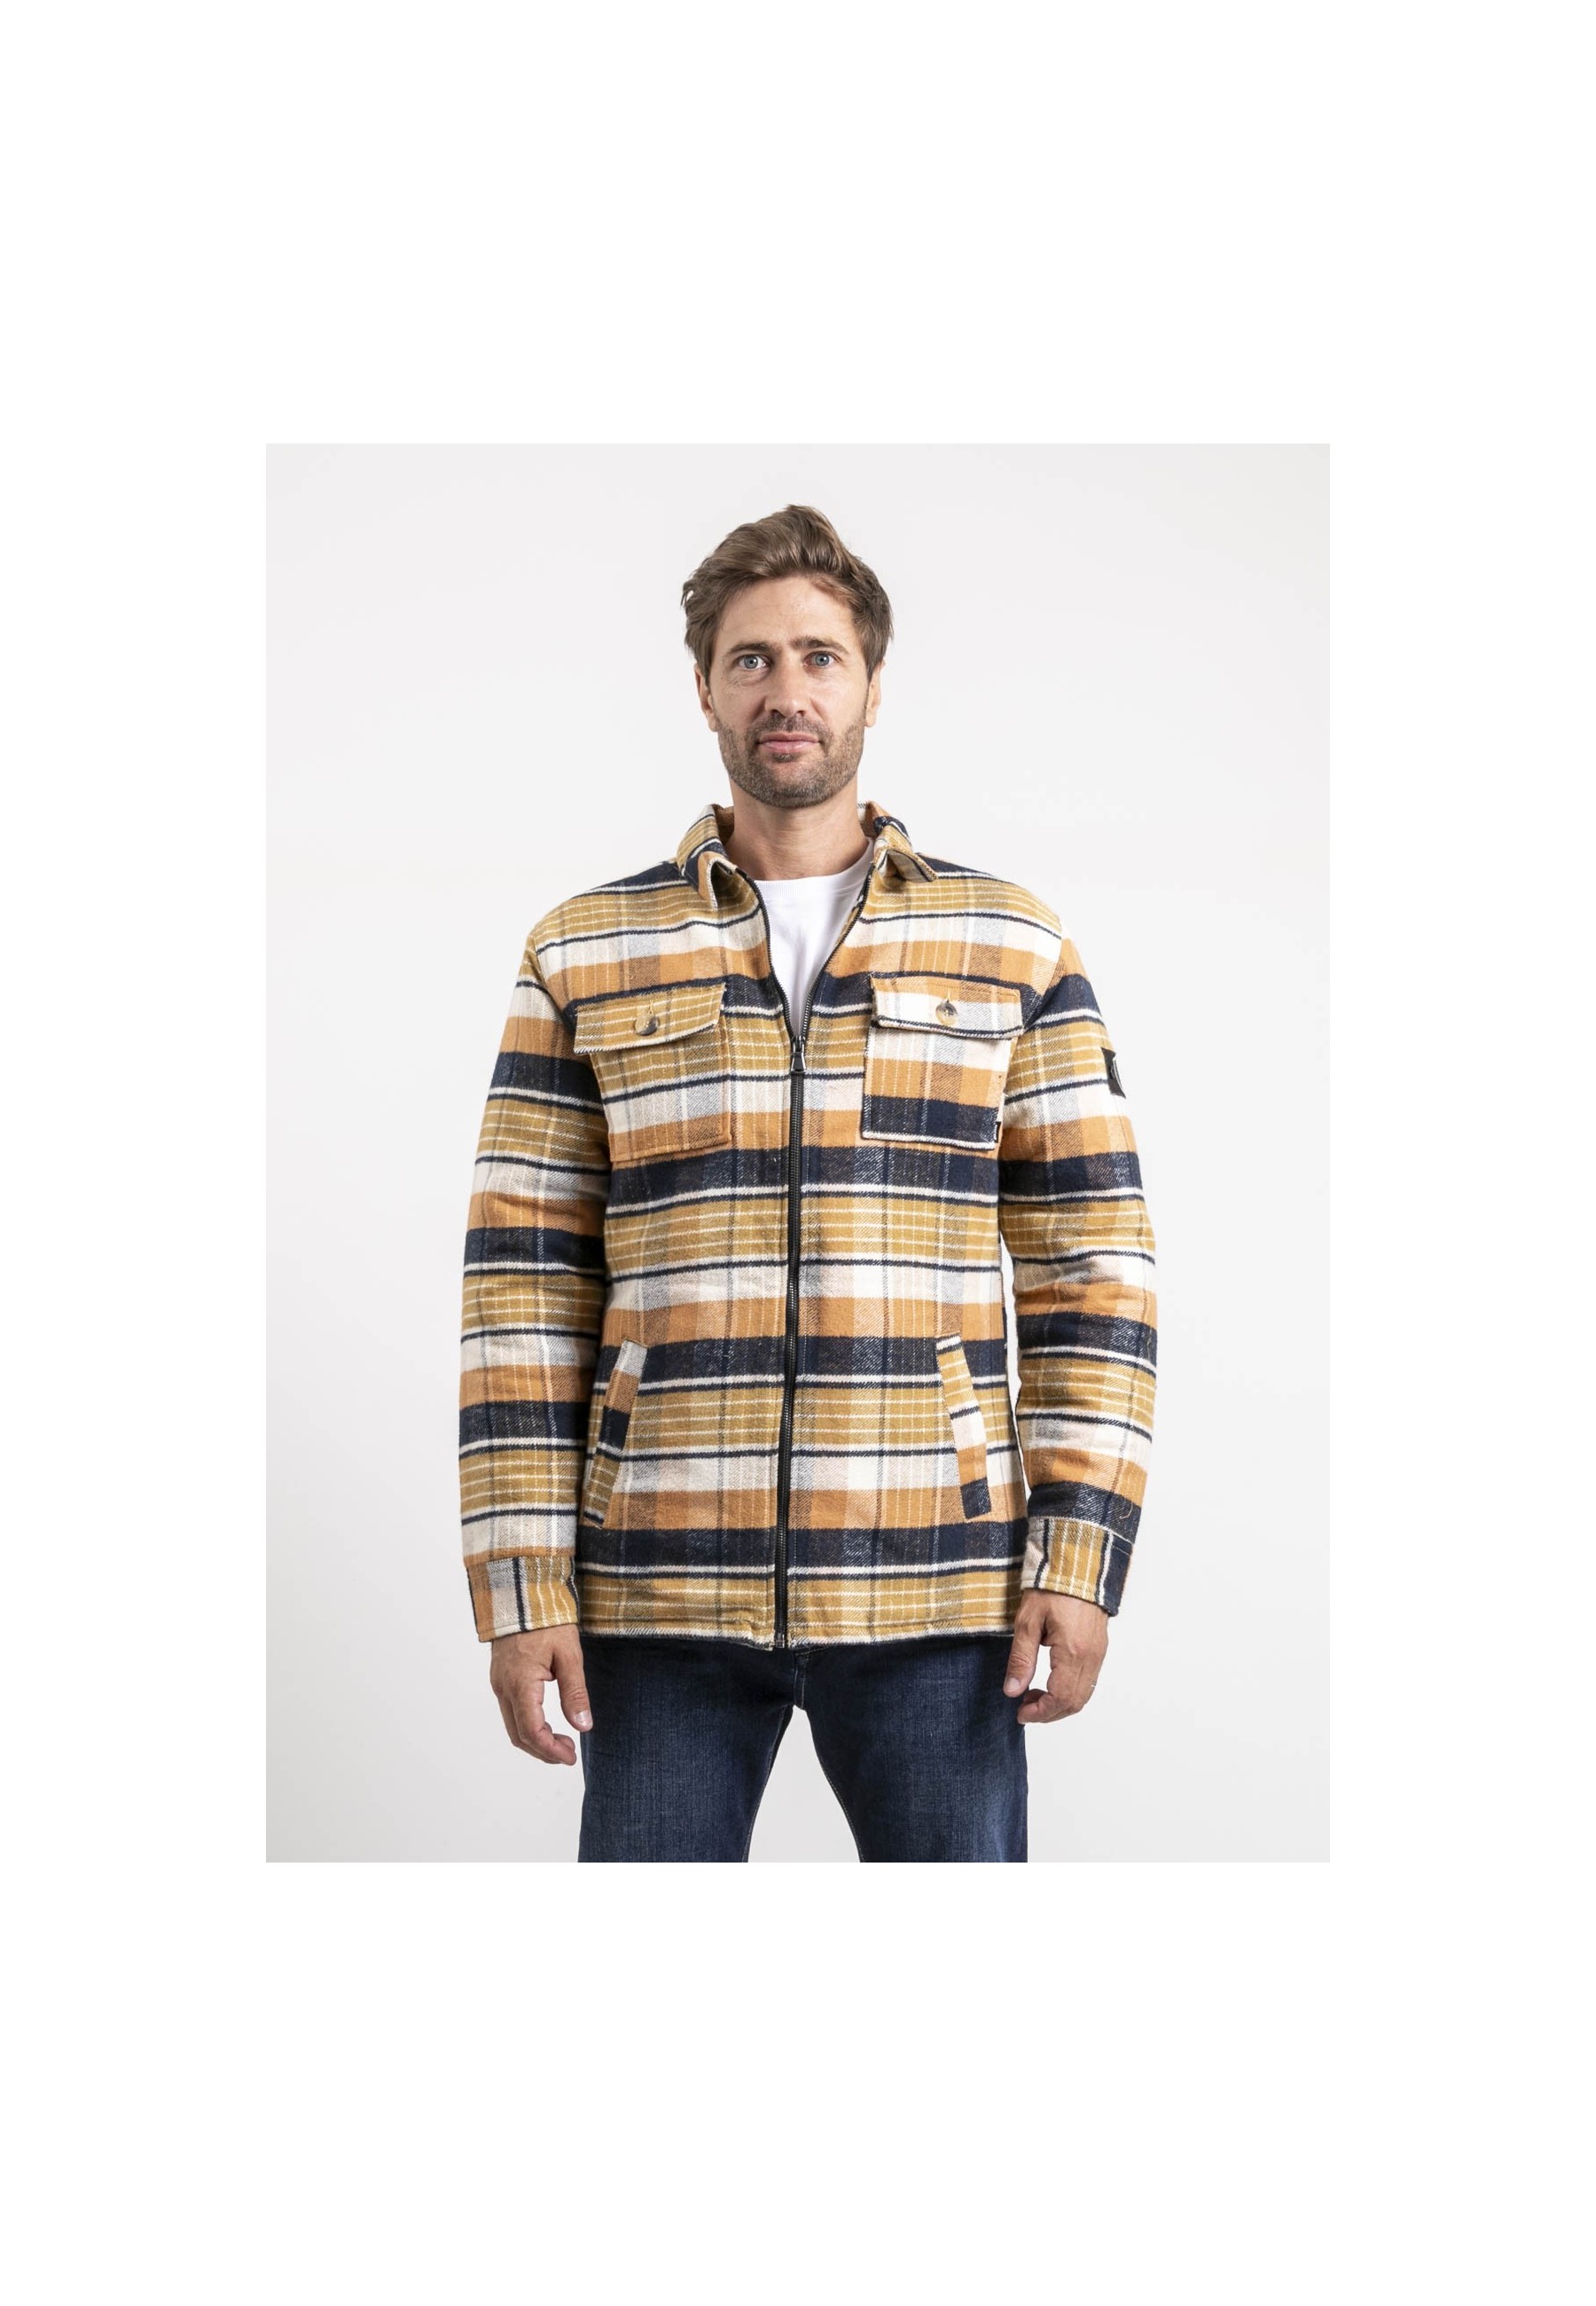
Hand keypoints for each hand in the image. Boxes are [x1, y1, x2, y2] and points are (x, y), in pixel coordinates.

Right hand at [489, 1626, 591, 1764]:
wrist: (522, 1592)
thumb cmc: (547, 1620)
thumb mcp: (569, 1655)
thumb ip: (575, 1693)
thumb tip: (583, 1726)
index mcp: (520, 1684)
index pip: (531, 1731)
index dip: (550, 1751)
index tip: (571, 1757)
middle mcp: (504, 1687)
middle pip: (518, 1735)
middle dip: (543, 1751)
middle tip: (569, 1753)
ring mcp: (499, 1683)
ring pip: (512, 1725)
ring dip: (535, 1740)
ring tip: (562, 1740)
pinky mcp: (500, 1678)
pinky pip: (510, 1711)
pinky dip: (528, 1725)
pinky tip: (547, 1722)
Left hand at [1003, 1591, 1107, 1722]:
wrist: (1078, 1565)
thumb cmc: (1052, 1587)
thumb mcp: (1027, 1621)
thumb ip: (1021, 1659)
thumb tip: (1012, 1691)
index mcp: (1073, 1652)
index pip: (1060, 1698)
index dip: (1040, 1712)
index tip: (1020, 1714)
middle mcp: (1091, 1657)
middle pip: (1074, 1702)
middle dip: (1048, 1713)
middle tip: (1024, 1708)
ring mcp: (1098, 1654)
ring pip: (1083, 1695)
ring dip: (1059, 1704)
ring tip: (1033, 1695)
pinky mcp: (1099, 1649)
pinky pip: (1087, 1681)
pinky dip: (1069, 1691)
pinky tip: (1050, 1682)